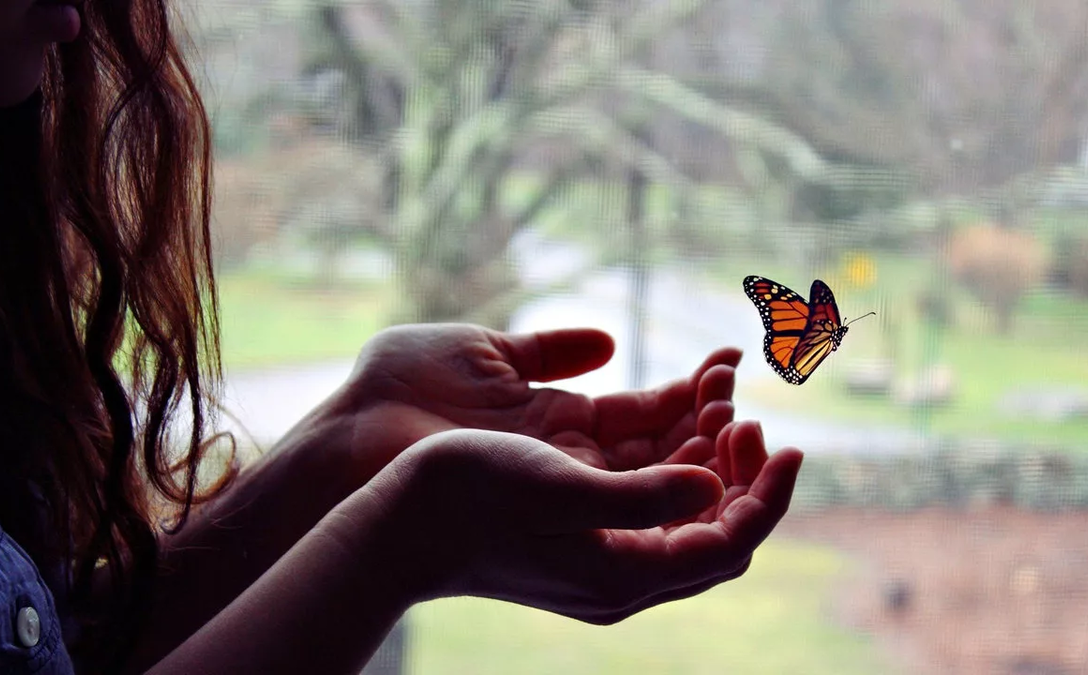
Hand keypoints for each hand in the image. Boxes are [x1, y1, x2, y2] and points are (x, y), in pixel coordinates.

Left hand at [327, 323, 739, 475]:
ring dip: (706, 452)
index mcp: (559, 419)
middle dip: (713, 421)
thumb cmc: (400, 390)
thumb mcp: (485, 351)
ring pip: (662, 481)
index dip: (695, 390)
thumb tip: (607, 343)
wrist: (347, 441)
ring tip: (737, 415)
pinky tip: (711, 456)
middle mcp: (572, 462)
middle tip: (740, 388)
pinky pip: (637, 509)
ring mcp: (568, 491)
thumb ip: (550, 349)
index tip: (732, 358)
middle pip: (667, 449)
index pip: (650, 412)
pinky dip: (679, 487)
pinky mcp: (559, 513)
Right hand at [364, 426, 802, 624]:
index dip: (768, 494)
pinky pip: (650, 501)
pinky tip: (671, 416)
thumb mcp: (558, 490)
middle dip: (740, 467)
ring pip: (684, 511)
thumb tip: (713, 484)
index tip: (790, 442)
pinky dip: (671, 459)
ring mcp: (601, 559)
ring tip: (712, 395)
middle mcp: (623, 577)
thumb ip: (642, 496)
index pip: (730, 543)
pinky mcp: (580, 535)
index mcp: (626, 575)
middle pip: (714, 528)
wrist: (395, 523)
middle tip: (741, 410)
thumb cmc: (468, 498)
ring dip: (706, 455)